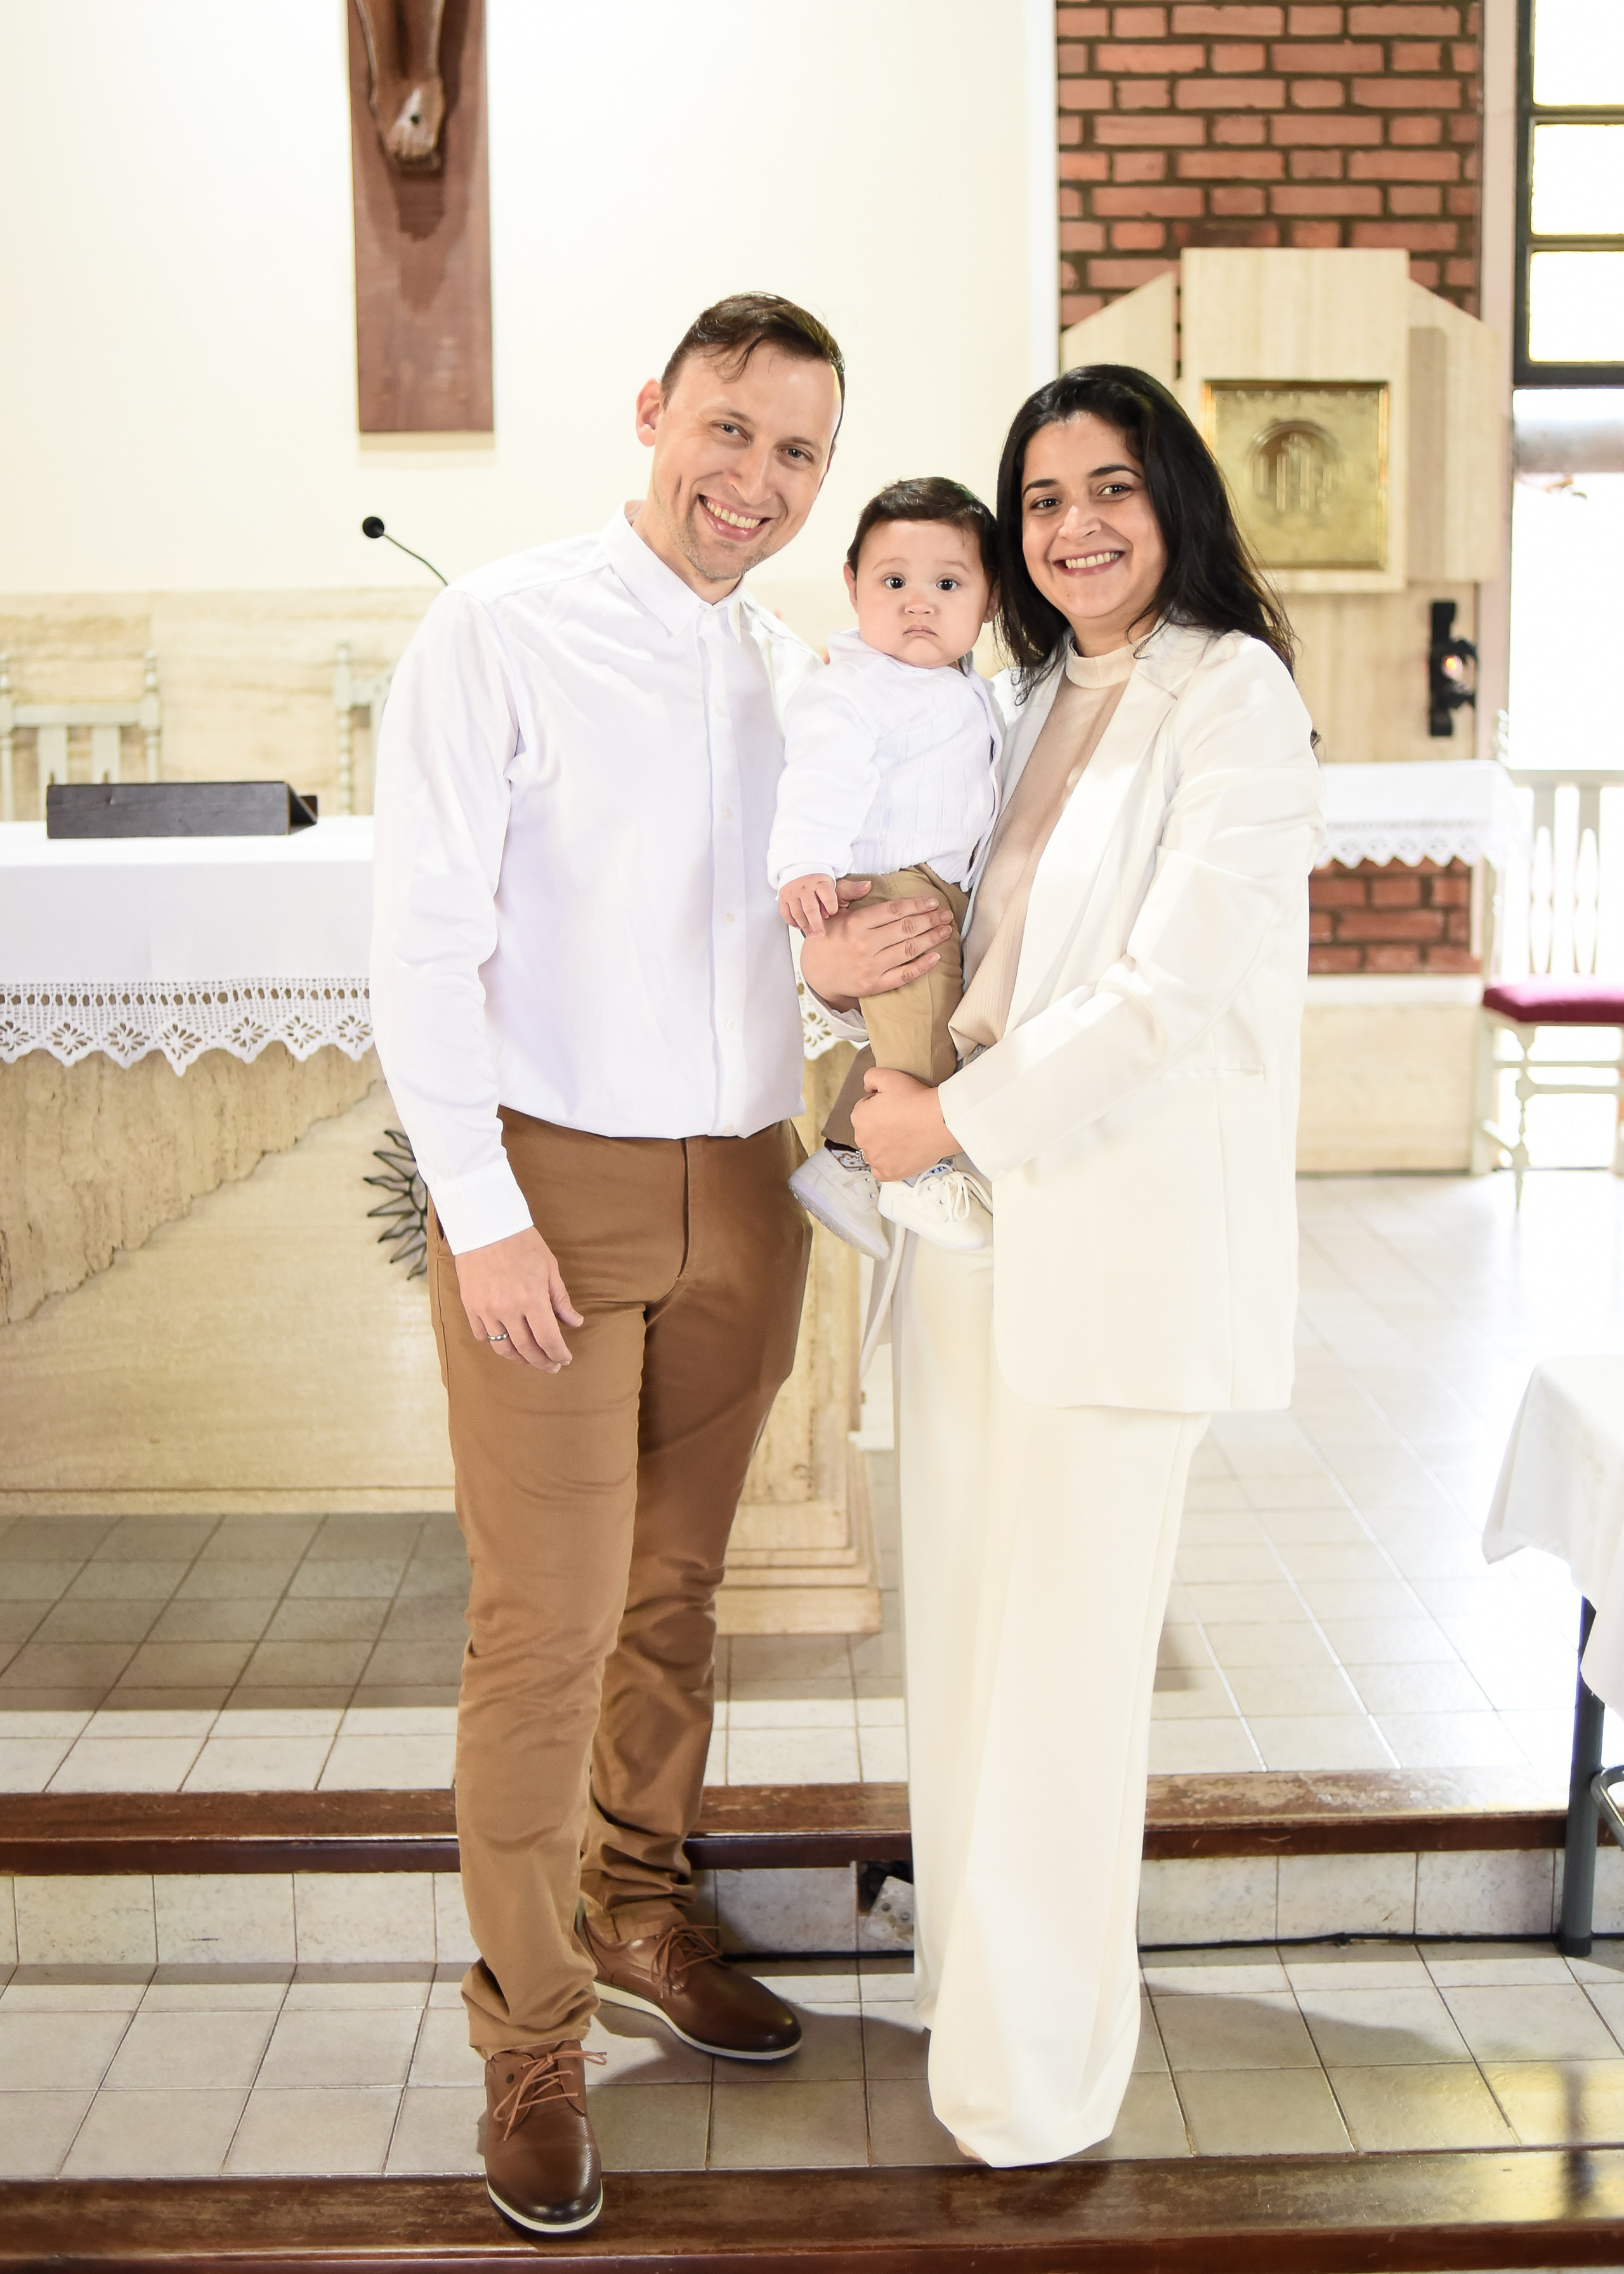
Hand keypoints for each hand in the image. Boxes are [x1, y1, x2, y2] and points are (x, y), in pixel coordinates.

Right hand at [454, 1225, 582, 1372]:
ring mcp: (486, 1310)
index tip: (565, 1359)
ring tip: (530, 1359)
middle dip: (542, 1362)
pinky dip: (496, 1343)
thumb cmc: (522, 1243)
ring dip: (519, 1358)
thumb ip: (560, 1299)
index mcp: (532, 1299)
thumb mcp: (549, 1268)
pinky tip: (506, 1342)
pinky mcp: (470, 1306)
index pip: (548, 1339)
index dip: (559, 1354)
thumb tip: (574, 1322)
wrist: (485, 1225)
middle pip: (527, 1349)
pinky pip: (483, 1335)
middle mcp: (508, 1309)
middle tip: (552, 1366)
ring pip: (503, 1348)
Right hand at [778, 873, 840, 936]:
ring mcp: (792, 892)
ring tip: (811, 933)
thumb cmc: (817, 880)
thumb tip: (827, 915)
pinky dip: (791, 922)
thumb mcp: (829, 884)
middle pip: (810, 910)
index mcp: (819, 883)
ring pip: (797, 914)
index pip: (828, 898)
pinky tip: (799, 926)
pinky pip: (785, 913)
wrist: (799, 867)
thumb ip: (830, 899)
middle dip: (816, 925)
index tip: (832, 913)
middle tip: (820, 934)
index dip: (832, 908)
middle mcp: (804, 887)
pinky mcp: (783, 897)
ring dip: (804, 926)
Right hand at [799, 881, 956, 1011]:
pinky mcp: (875, 985)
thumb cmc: (826, 939)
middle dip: (930, 920)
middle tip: (945, 915)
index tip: (933, 902)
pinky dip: (923, 966)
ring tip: (945, 930)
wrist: (815, 974)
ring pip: (909, 949)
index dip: (917, 905)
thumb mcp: (831, 911)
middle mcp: (865, 944)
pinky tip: (936, 956)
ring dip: (931, 939)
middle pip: (906, 928)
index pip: (894, 910)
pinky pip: (904, 974)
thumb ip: (847, 893)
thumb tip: (868, 884)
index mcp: (855, 923)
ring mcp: (871, 966)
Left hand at [850, 1066, 956, 1181]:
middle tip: (903, 1121)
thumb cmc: (916, 1098)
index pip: (866, 1110)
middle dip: (881, 1126)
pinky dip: (888, 1165)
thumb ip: (870, 1077)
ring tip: (905, 1137)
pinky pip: (881, 1171)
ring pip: (875, 1151)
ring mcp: (875, 1158)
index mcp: (858, 1117)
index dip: (881, 1105)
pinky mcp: (889, 1173)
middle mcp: (862, 1140)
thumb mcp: (889, 1075)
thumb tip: (867, 1087)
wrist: (940, 1121)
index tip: (897, 1106)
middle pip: (869, 1131)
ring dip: (884, 1145)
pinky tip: (899, 1156)